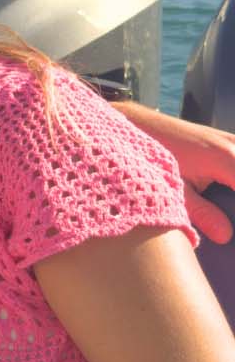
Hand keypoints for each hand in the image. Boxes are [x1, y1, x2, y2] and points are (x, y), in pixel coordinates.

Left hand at [116, 103, 234, 242]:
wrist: (136, 125)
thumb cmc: (152, 158)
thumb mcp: (173, 189)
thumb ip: (201, 213)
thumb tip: (226, 236)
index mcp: (226, 158)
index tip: (234, 224)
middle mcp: (234, 145)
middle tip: (229, 214)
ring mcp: (232, 140)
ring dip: (234, 187)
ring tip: (225, 202)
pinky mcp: (227, 140)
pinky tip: (225, 190)